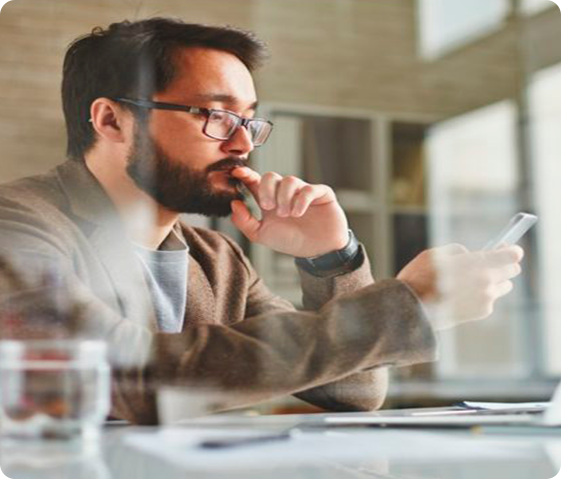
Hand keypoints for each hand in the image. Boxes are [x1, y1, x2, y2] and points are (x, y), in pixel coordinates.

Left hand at [230, 167, 348, 256]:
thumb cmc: (290, 241)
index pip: (256, 181)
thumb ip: (245, 221)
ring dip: (284, 198)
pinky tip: (298, 213)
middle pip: (271, 176)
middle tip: (268, 207)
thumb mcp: (262, 235)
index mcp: (270, 199)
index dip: (246, 174)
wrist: (317, 250)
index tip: (237, 173)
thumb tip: (234, 203)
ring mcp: (303, 191)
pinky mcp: (321, 193)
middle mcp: (285, 193)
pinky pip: (308, 189)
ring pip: (289, 180)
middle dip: (266, 190)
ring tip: (286, 214)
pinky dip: (300, 201)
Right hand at [397, 244, 523, 329]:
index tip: (506, 249)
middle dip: (504, 265)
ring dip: (495, 282)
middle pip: (512, 270)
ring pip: (504, 286)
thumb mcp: (433, 255)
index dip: (511, 250)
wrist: (412, 309)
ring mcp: (486, 298)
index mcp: (475, 263)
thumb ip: (457, 251)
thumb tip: (468, 255)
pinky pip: (490, 299)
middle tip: (491, 264)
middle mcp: (485, 281)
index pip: (510, 255)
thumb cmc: (418, 278)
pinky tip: (464, 295)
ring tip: (475, 282)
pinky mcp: (482, 311)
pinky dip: (482, 296)